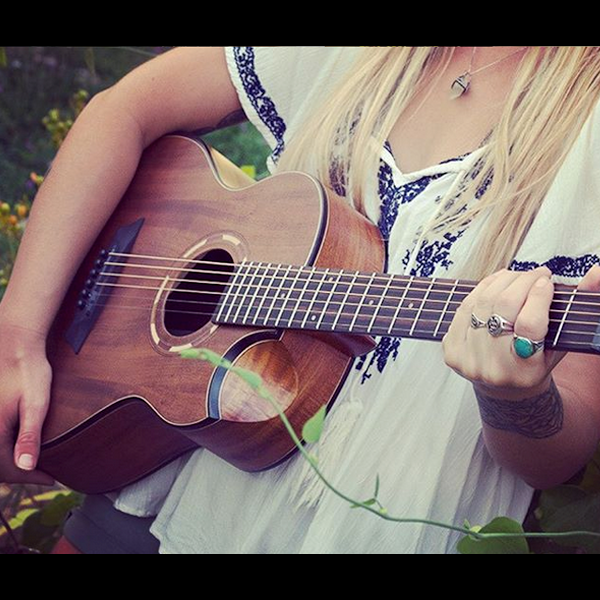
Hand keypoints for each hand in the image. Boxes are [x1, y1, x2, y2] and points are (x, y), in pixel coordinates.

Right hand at [0, 321, 54, 484]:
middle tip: (40, 475)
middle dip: (15, 474)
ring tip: (27, 465)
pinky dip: (0, 450)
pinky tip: (12, 447)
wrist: (13, 342)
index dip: (30, 478)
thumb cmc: (28, 370)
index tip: (51, 478)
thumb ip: (29, 435)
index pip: (8, 469)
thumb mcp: (36, 403)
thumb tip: (27, 466)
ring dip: (4, 464)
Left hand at [443, 265, 599, 400]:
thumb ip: (575, 310)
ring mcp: (468, 360)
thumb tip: (596, 273)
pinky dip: (481, 290)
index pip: (529, 324)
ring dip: (502, 281)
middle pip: (503, 307)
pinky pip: (464, 308)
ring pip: (482, 303)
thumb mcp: (560, 343)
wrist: (504, 388)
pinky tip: (496, 283)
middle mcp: (494, 368)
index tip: (547, 281)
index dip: (539, 296)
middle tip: (536, 274)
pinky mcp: (452, 350)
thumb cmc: (535, 363)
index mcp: (525, 371)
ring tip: (518, 275)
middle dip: (522, 281)